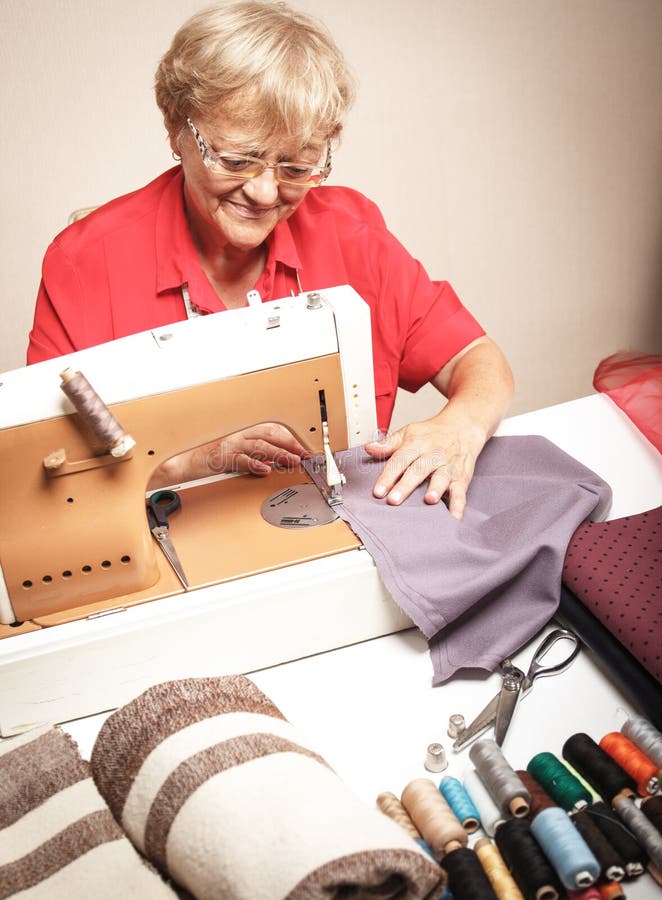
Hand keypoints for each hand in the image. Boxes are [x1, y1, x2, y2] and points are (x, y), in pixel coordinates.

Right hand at [148, 423, 309, 488]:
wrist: (183, 463)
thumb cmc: (209, 460)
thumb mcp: (236, 455)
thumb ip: (255, 456)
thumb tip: (276, 462)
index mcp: (243, 433)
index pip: (271, 431)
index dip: (290, 439)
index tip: (304, 450)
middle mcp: (238, 435)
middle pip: (270, 435)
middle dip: (290, 445)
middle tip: (304, 456)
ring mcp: (230, 445)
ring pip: (260, 446)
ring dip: (279, 454)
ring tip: (292, 462)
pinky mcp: (221, 457)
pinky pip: (240, 459)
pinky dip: (254, 464)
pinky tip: (265, 469)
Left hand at [364, 411, 486, 518]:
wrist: (463, 426)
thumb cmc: (433, 433)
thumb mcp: (409, 432)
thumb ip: (389, 444)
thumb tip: (369, 448)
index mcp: (417, 444)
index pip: (400, 460)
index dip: (388, 476)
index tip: (378, 491)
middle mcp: (433, 455)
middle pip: (418, 470)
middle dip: (406, 485)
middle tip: (394, 500)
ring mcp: (448, 466)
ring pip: (441, 478)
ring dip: (436, 489)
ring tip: (429, 500)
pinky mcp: (462, 477)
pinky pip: (461, 492)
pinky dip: (458, 505)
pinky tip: (454, 517)